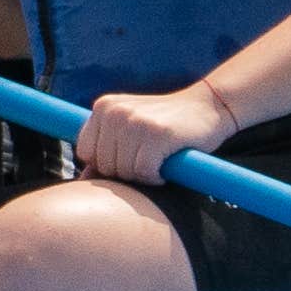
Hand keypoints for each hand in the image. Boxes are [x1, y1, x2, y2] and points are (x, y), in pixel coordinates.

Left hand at [80, 76, 229, 188]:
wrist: (208, 107)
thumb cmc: (166, 123)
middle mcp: (114, 111)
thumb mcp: (129, 127)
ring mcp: (135, 121)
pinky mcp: (156, 133)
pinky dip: (157, 177)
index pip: (86, 153)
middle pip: (104, 165)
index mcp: (103, 107)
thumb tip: (82, 184)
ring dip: (143, 175)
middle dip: (126, 172)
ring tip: (158, 160)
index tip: (129, 159)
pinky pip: (144, 172)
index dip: (107, 164)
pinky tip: (166, 164)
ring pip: (124, 171)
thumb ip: (105, 149)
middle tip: (148, 160)